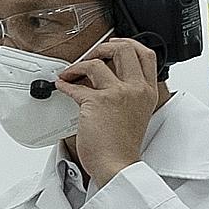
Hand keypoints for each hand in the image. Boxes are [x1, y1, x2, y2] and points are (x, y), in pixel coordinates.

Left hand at [55, 38, 161, 189]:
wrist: (117, 164)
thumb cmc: (122, 145)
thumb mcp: (137, 114)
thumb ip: (130, 95)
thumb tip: (110, 81)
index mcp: (147, 92)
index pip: (146, 55)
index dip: (129, 43)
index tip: (115, 43)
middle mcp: (136, 89)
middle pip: (124, 50)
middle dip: (103, 47)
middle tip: (92, 55)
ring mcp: (118, 94)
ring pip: (96, 63)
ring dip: (78, 65)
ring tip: (70, 73)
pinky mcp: (97, 102)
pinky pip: (76, 86)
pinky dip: (65, 84)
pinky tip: (61, 86)